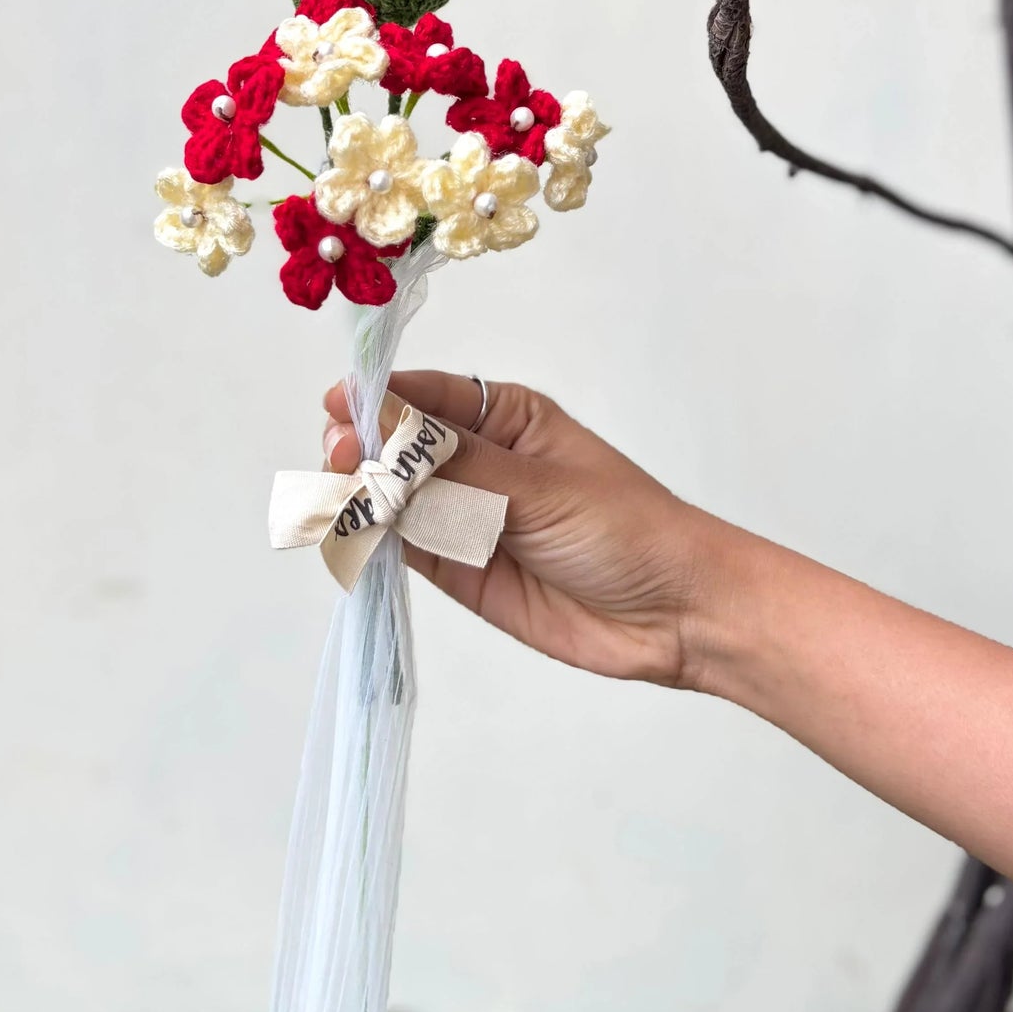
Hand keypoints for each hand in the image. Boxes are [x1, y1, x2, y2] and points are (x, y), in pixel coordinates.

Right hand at [322, 371, 721, 687]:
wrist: (675, 616)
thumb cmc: (627, 530)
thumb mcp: (538, 486)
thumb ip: (454, 462)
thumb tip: (382, 417)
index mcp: (504, 416)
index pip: (424, 394)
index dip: (378, 398)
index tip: (338, 406)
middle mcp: (476, 459)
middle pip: (396, 444)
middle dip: (363, 448)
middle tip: (340, 461)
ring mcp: (463, 514)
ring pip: (389, 495)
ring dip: (359, 494)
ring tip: (338, 499)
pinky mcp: (456, 567)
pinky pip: (400, 545)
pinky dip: (370, 539)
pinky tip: (350, 533)